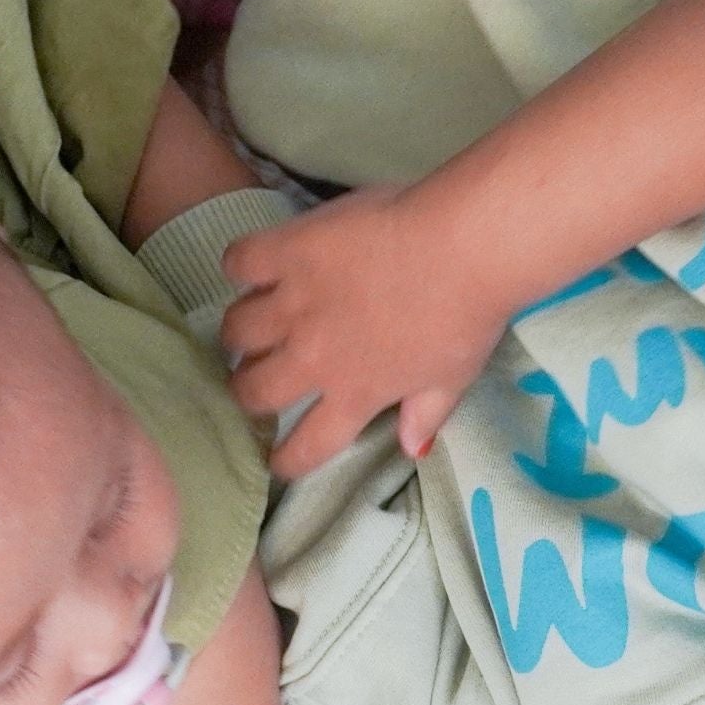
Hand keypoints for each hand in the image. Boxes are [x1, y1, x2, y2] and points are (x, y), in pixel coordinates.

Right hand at [218, 181, 507, 475]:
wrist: (464, 245)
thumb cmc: (467, 315)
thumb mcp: (452, 377)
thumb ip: (425, 414)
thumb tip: (415, 450)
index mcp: (355, 394)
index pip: (306, 446)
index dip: (286, 460)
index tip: (278, 458)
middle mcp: (313, 356)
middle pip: (252, 389)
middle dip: (247, 389)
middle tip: (256, 375)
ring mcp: (296, 301)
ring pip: (237, 330)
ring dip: (241, 332)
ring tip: (250, 324)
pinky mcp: (289, 249)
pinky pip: (240, 262)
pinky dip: (240, 265)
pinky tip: (253, 265)